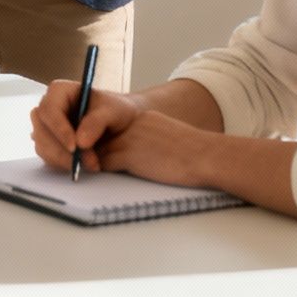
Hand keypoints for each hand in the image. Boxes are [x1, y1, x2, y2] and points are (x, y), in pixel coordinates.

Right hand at [31, 82, 142, 174]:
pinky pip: (49, 158)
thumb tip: (80, 141)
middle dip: (62, 150)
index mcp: (60, 92)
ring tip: (92, 163)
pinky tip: (84, 164)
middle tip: (87, 161)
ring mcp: (48, 128)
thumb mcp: (113, 111)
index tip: (74, 146)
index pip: (49, 109)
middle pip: (41, 129)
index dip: (58, 128)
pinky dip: (65, 165)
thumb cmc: (116, 111)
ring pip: (43, 146)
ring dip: (65, 160)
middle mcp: (50, 109)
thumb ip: (97, 122)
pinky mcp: (51, 145)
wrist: (122, 127)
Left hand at [94, 109, 214, 188]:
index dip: (109, 141)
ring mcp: (130, 138)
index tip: (103, 150)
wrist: (206, 156)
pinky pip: (105, 163)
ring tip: (94, 171)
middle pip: (104, 136)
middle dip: (98, 150)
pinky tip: (104, 177)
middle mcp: (134, 124)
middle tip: (91, 162)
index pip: (116, 128)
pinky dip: (102, 171)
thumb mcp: (169, 137)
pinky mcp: (129, 155)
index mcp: (145, 118)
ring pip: (101, 150)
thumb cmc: (196, 154)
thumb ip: (151, 140)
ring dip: (97, 162)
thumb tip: (141, 154)